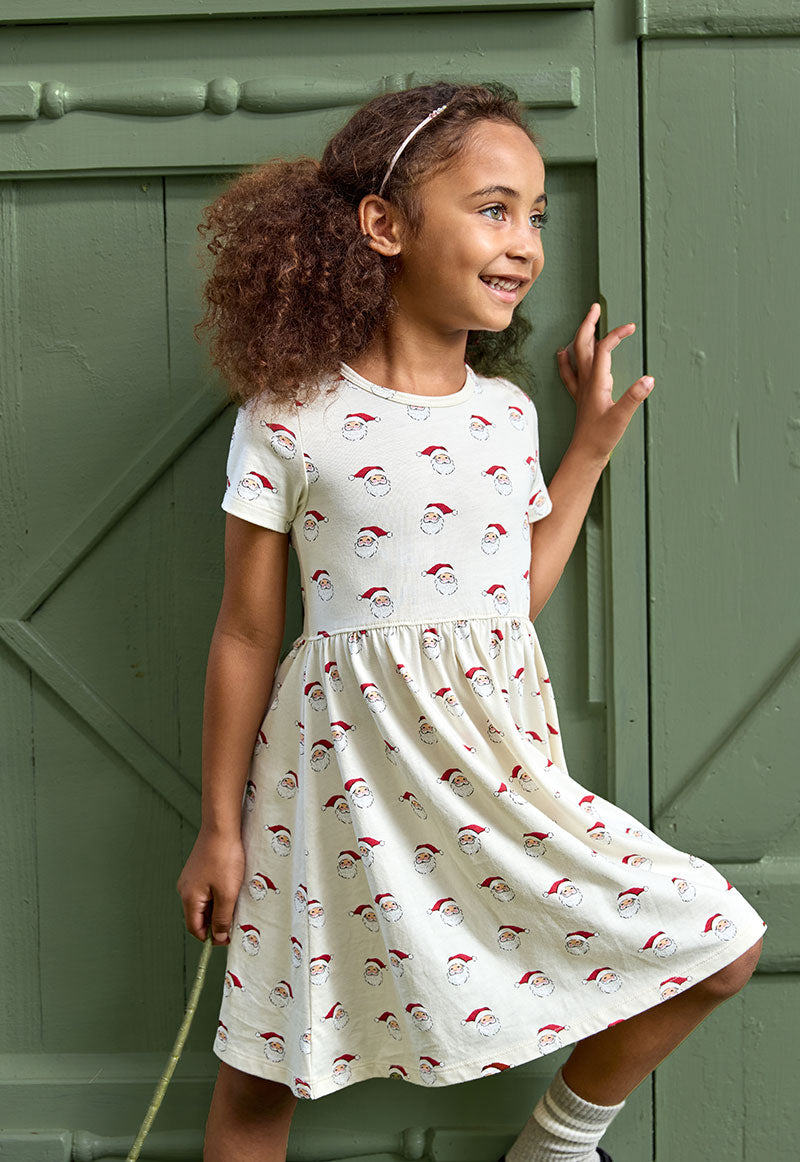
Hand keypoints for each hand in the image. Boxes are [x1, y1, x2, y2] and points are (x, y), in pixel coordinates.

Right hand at [176, 828, 245, 944]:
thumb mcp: (227, 893)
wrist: (221, 827)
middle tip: (235, 920)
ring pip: (203, 903)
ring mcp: (190, 879)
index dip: (211, 937)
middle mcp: (185, 889)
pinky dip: (217, 895)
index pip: (195, 928)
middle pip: (198, 917)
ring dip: (217, 908)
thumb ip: (221, 918)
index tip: (229, 937)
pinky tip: (230, 888)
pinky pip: (205, 890)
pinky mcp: (197, 870)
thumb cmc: (224, 859)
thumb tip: (217, 937)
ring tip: (235, 902)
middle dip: (215, 922)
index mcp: (189, 898)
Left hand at [556, 302, 653, 462]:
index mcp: (597, 383)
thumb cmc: (601, 438)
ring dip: (580, 337)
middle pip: (583, 345)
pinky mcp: (581, 397)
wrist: (585, 454)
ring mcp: (581, 388)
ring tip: (585, 323)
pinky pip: (569, 373)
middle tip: (596, 307)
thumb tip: (649, 379)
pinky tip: (562, 354)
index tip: (631, 327)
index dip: (615, 335)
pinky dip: (566, 360)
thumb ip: (634, 398)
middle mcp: (586, 382)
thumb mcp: (621, 418)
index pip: (603, 349)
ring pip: (576, 356)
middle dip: (589, 324)